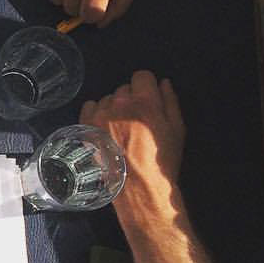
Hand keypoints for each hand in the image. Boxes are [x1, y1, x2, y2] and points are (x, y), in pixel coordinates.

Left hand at [80, 70, 185, 215]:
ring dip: (114, 108)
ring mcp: (100, 115)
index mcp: (144, 102)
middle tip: (137, 120)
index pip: (141, 75)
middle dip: (131, 99)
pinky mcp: (86, 126)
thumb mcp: (177, 130)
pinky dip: (96, 113)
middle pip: (124, 88)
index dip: (146, 86)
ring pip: (107, 98)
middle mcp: (119, 104)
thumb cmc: (160, 162)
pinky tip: (105, 129)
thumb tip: (164, 83)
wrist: (137, 187)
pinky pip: (89, 107)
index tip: (148, 97)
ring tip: (121, 130)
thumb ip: (170, 102)